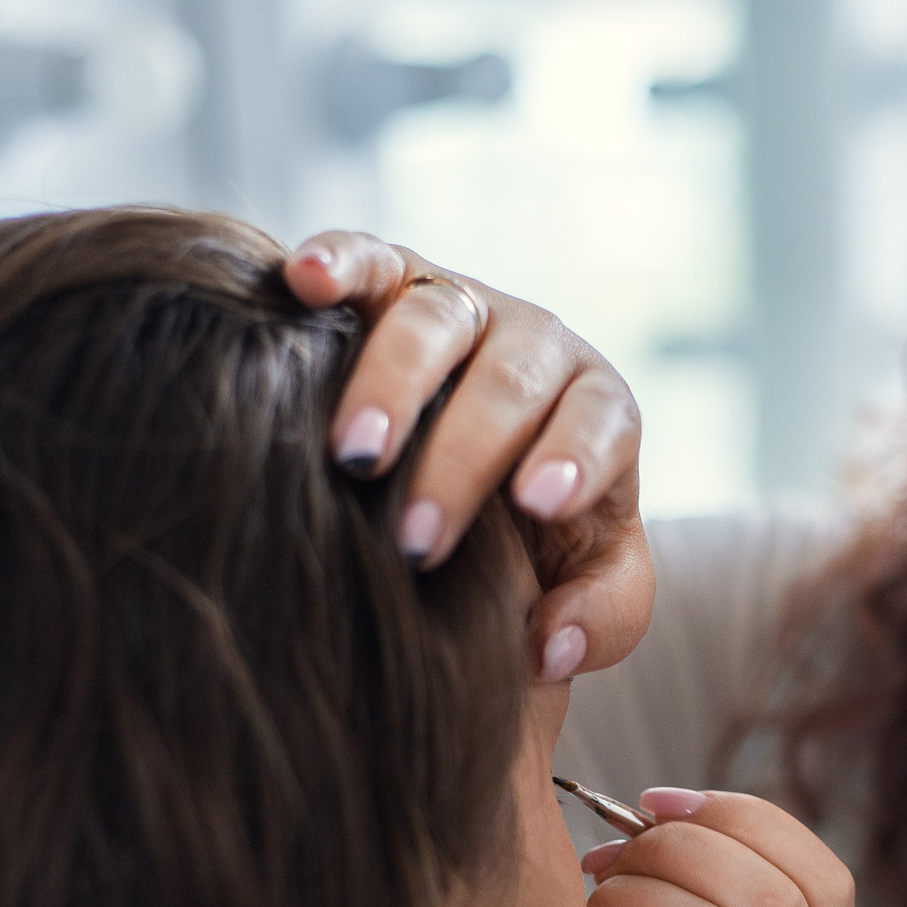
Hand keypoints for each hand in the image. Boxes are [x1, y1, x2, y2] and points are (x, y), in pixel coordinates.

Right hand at [284, 232, 651, 683]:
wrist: (475, 476)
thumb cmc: (540, 538)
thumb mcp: (591, 581)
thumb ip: (599, 617)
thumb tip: (549, 650)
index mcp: (598, 408)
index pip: (601, 419)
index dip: (573, 453)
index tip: (537, 504)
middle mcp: (535, 347)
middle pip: (508, 382)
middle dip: (461, 461)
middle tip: (417, 542)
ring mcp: (461, 307)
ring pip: (433, 321)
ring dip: (393, 386)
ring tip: (356, 459)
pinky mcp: (390, 279)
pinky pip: (368, 257)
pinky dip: (337, 260)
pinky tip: (305, 281)